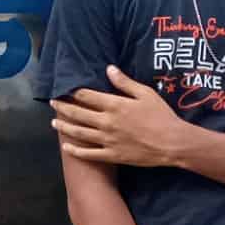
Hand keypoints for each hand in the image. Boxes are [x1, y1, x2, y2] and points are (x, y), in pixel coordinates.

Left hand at [52, 68, 187, 168]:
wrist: (172, 143)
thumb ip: (125, 82)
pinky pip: (89, 154)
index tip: (64, 90)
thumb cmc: (161, 116)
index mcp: (114, 105)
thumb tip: (109, 69)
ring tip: (54, 124)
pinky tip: (66, 148)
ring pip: (79, 133)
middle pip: (78, 114)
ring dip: (64, 128)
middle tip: (53, 104)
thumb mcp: (145, 93)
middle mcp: (106, 122)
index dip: (73, 92)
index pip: (86, 96)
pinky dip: (76, 151)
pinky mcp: (112, 155)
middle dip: (63, 108)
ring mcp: (108, 140)